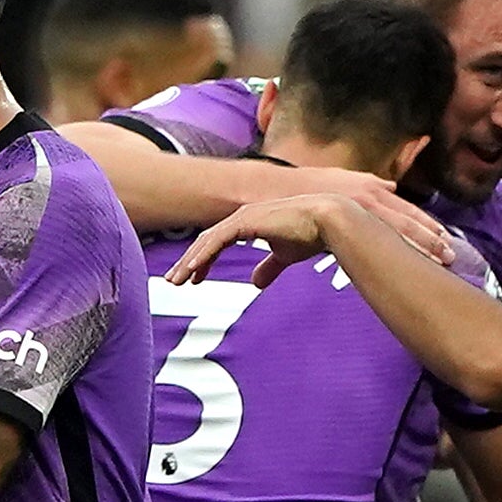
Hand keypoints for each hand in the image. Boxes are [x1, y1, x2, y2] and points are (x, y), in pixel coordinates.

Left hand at [169, 194, 355, 287]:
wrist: (328, 221)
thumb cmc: (309, 235)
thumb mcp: (284, 256)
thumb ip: (269, 267)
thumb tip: (256, 284)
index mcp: (247, 223)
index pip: (216, 243)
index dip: (202, 261)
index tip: (192, 279)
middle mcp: (240, 218)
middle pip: (206, 242)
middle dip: (188, 262)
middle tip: (173, 281)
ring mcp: (242, 217)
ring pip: (207, 242)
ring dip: (190, 261)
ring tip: (176, 280)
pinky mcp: (246, 221)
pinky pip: (218, 240)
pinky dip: (204, 255)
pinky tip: (193, 269)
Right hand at [268, 170, 449, 264]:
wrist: (272, 191)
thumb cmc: (296, 196)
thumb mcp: (329, 195)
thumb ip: (351, 201)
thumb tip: (372, 200)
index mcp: (366, 189)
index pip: (400, 210)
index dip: (421, 226)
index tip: (441, 241)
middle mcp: (370, 190)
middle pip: (408, 216)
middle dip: (431, 235)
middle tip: (452, 255)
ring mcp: (364, 197)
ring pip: (403, 221)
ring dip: (425, 239)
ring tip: (445, 256)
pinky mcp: (356, 205)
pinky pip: (386, 225)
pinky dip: (405, 239)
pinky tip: (419, 252)